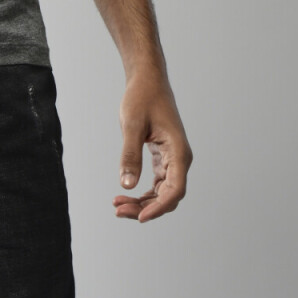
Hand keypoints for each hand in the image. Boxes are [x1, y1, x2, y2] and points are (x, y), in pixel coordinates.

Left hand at [112, 67, 192, 222]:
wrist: (148, 80)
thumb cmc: (142, 98)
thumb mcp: (131, 125)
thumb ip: (129, 154)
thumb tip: (126, 185)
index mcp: (178, 152)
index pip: (175, 189)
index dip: (159, 207)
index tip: (139, 217)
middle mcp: (180, 159)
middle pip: (168, 196)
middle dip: (145, 208)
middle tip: (118, 210)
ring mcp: (173, 159)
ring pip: (162, 192)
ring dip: (142, 202)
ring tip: (117, 206)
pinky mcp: (163, 158)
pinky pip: (157, 183)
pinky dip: (143, 192)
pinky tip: (125, 196)